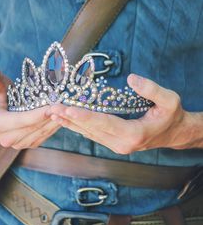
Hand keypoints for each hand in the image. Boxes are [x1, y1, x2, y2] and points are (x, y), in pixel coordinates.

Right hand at [0, 64, 59, 148]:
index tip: (52, 106)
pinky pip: (45, 136)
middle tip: (65, 106)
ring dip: (56, 122)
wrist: (2, 106)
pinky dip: (55, 126)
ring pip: (41, 133)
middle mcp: (6, 138)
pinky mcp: (29, 144)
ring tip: (67, 110)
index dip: (37, 114)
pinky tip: (63, 116)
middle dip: (50, 117)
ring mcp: (18, 144)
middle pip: (33, 128)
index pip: (20, 120)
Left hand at [46, 74, 191, 153]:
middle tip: (52, 108)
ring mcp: (116, 145)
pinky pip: (92, 135)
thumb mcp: (169, 100)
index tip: (68, 109)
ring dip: (70, 123)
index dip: (85, 116)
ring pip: (89, 133)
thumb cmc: (171, 116)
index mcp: (134, 134)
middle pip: (91, 129)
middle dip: (70, 118)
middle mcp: (121, 144)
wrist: (172, 134)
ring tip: (53, 113)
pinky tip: (66, 120)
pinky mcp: (113, 143)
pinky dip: (78, 126)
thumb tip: (131, 78)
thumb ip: (151, 89)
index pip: (104, 123)